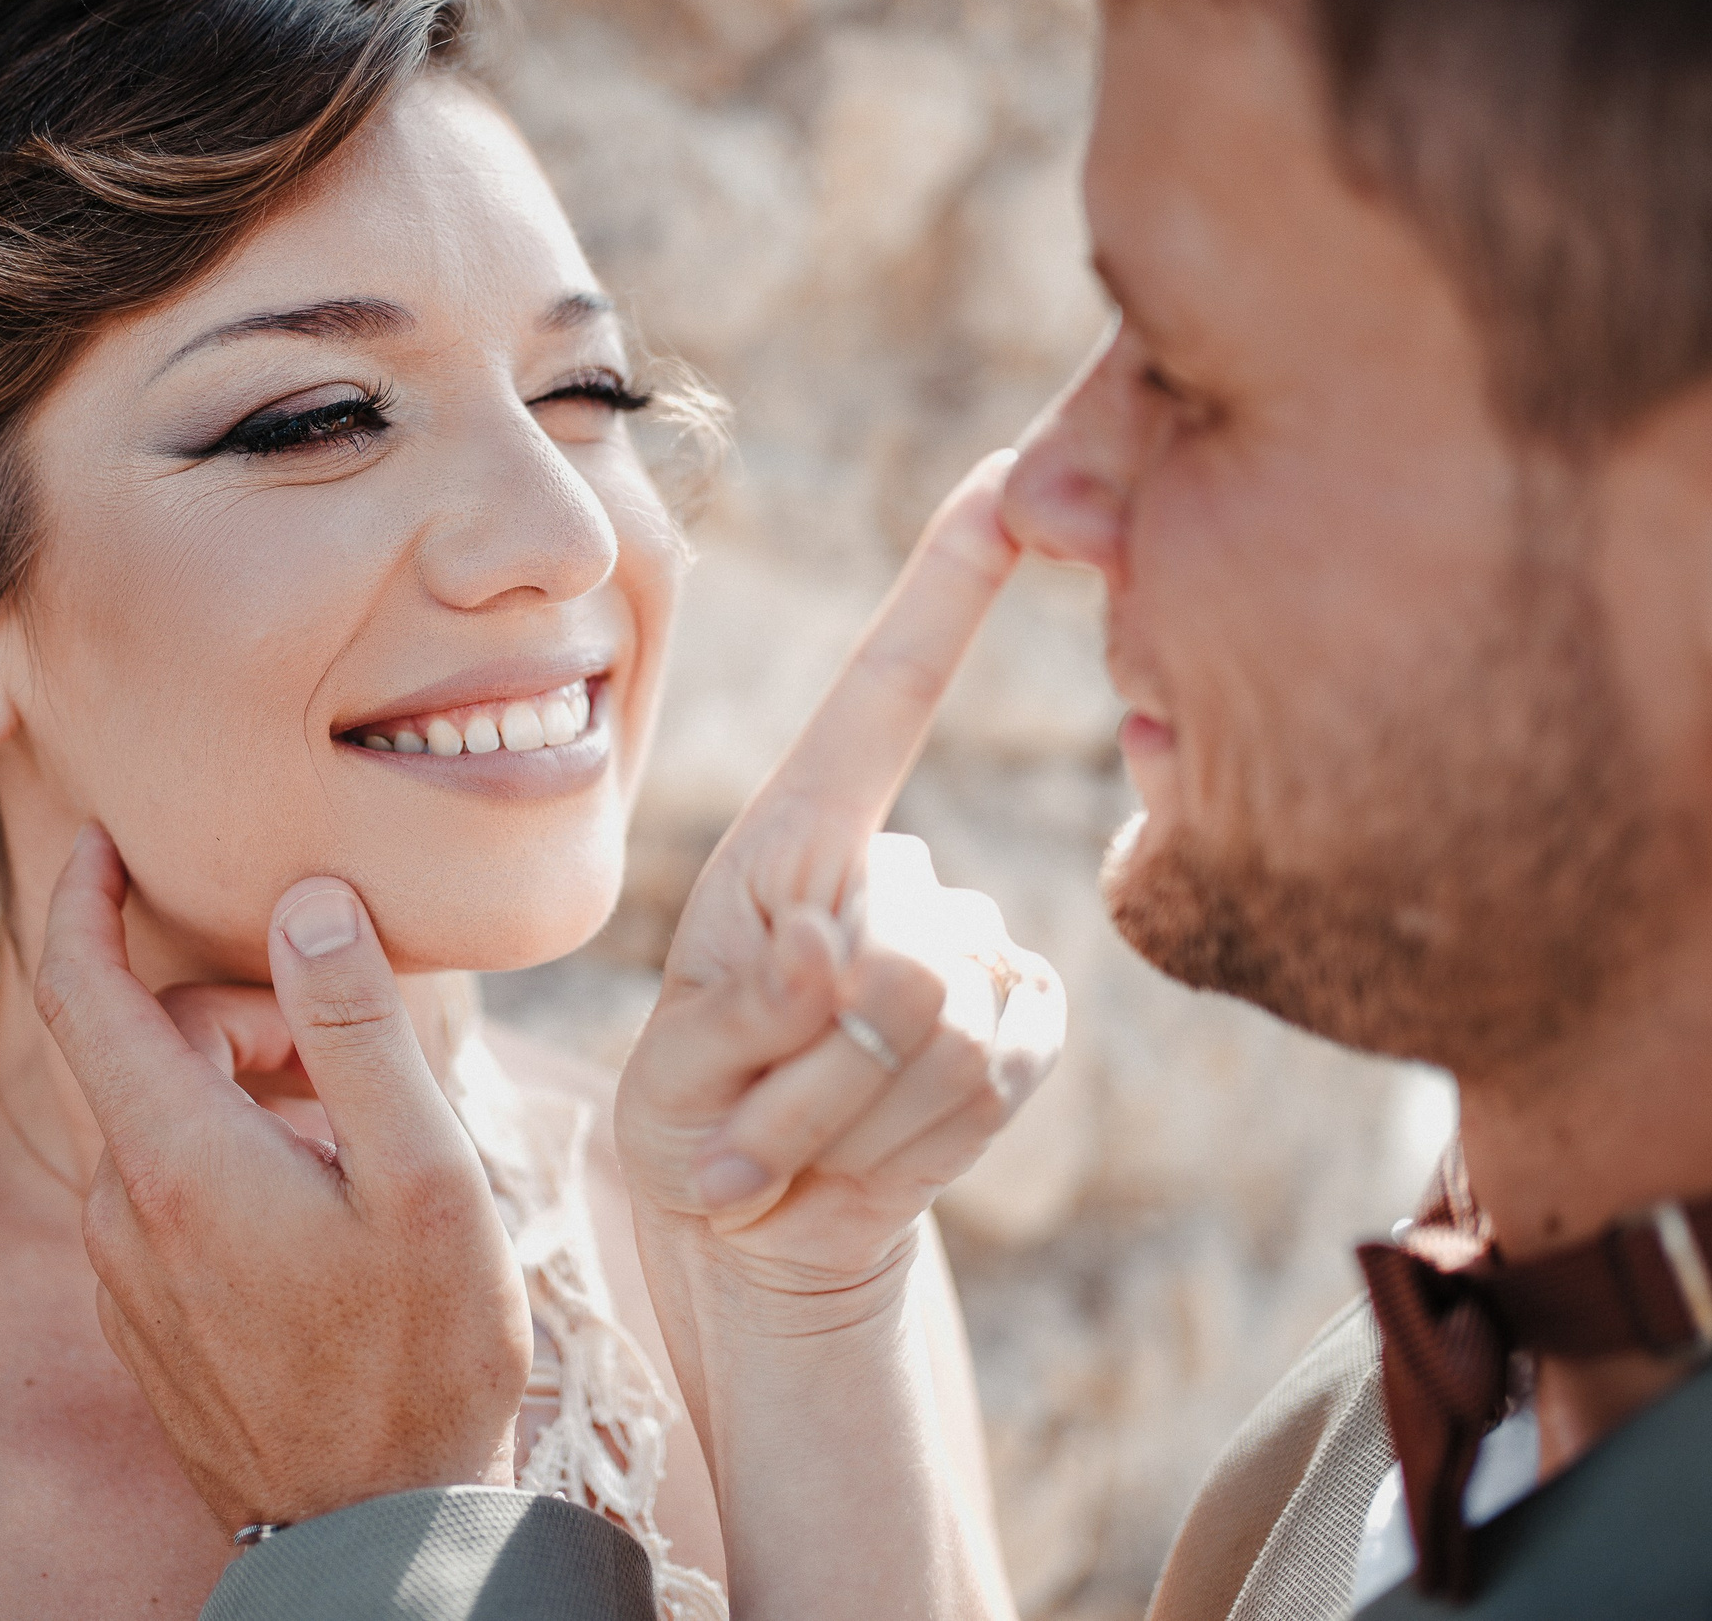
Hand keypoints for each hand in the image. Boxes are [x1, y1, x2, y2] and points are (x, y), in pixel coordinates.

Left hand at [34, 828, 530, 1534]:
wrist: (377, 1534)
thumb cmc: (421, 1353)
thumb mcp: (424, 1174)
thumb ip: (358, 1026)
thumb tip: (307, 902)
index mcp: (174, 1159)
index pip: (82, 990)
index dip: (83, 898)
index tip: (104, 839)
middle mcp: (120, 1212)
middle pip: (150, 1051)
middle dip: (245, 1017)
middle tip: (355, 1064)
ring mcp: (122, 1275)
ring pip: (164, 1125)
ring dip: (248, 1100)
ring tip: (357, 1160)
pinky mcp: (143, 1321)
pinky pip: (169, 1197)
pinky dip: (234, 1166)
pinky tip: (323, 1223)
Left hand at [616, 451, 1065, 1303]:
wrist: (766, 1230)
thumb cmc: (698, 1123)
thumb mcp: (684, 1073)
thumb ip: (752, 1013)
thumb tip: (853, 954)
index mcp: (799, 837)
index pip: (886, 692)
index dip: (946, 587)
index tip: (1006, 482)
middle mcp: (898, 873)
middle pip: (892, 958)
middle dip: (800, 1078)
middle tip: (745, 1127)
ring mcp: (974, 946)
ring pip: (934, 1034)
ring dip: (832, 1122)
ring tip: (784, 1145)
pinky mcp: (1028, 1023)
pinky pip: (987, 1080)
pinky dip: (895, 1148)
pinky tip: (857, 1161)